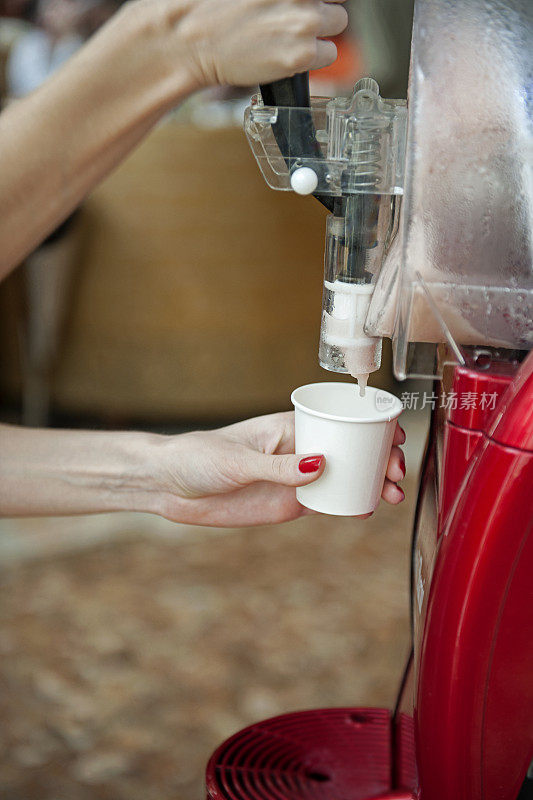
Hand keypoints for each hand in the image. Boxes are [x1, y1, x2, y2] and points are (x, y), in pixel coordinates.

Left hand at [151, 411, 405, 526]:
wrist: (170, 486)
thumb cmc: (198, 458)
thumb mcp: (238, 461)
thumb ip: (278, 467)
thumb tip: (321, 466)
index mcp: (287, 426)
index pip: (338, 421)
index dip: (370, 427)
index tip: (394, 437)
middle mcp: (297, 449)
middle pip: (349, 450)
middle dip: (378, 458)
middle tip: (396, 473)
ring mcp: (294, 477)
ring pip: (344, 476)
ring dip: (371, 482)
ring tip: (393, 496)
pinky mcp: (288, 503)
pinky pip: (327, 501)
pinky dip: (350, 503)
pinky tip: (366, 508)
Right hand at [168, 0, 348, 88]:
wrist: (192, 39)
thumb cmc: (211, 4)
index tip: (308, 1)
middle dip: (320, 6)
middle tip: (294, 17)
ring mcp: (305, 21)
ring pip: (337, 23)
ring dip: (320, 31)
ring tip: (290, 36)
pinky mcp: (302, 54)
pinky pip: (328, 54)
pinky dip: (313, 57)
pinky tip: (288, 53)